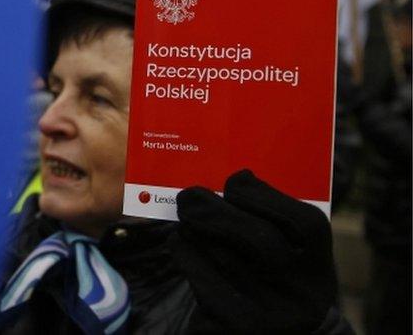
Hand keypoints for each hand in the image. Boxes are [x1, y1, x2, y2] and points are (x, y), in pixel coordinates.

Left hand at [170, 170, 336, 334]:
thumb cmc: (267, 287)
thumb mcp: (287, 264)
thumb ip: (271, 225)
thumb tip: (236, 180)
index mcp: (319, 274)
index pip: (306, 224)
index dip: (268, 196)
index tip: (238, 179)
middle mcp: (300, 298)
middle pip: (260, 239)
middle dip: (218, 209)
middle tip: (191, 195)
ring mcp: (267, 318)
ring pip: (221, 254)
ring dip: (194, 227)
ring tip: (185, 216)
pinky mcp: (230, 327)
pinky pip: (199, 275)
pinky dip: (184, 250)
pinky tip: (180, 240)